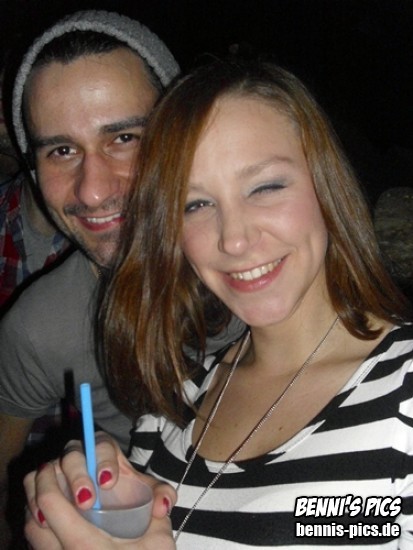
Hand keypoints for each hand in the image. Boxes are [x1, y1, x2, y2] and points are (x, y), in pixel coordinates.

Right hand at [24, 434, 175, 548]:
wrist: (111, 515)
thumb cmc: (128, 498)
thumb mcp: (147, 494)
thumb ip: (161, 494)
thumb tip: (162, 505)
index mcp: (106, 452)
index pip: (102, 444)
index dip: (103, 460)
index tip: (108, 482)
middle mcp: (81, 456)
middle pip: (73, 453)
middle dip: (78, 475)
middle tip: (87, 501)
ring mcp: (60, 471)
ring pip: (49, 467)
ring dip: (51, 488)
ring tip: (55, 513)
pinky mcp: (44, 486)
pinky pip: (32, 484)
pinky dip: (33, 497)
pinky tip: (41, 518)